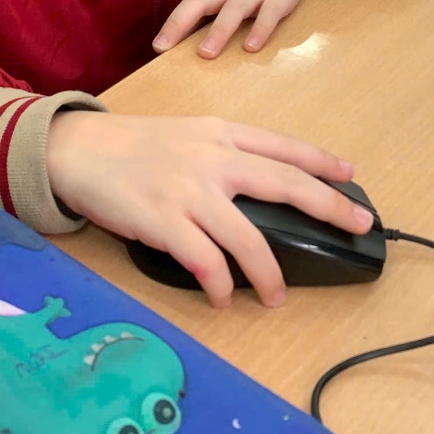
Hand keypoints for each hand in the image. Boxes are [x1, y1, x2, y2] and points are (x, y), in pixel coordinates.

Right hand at [47, 111, 373, 307]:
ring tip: (277, 297)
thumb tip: (257, 187)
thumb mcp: (184, 134)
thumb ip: (220, 153)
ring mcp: (189, 190)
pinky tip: (223, 299)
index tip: (350, 176)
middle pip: (285, 183)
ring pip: (248, 237)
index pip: (283, 146)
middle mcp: (213, 158)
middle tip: (358, 227)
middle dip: (328, 206)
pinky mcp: (164, 221)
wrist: (76, 149)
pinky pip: (206, 262)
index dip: (321, 162)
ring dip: (269, 273)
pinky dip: (219, 286)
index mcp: (220, 133)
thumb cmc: (130, 144)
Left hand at [152, 0, 312, 58]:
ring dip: (219, 31)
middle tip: (167, 51)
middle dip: (182, 23)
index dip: (172, 24)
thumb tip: (183, 40)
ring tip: (207, 54)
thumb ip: (208, 10)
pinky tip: (251, 47)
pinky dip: (260, 29)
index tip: (158, 47)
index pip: (189, 4)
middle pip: (202, 1)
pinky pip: (269, 13)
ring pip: (234, 9)